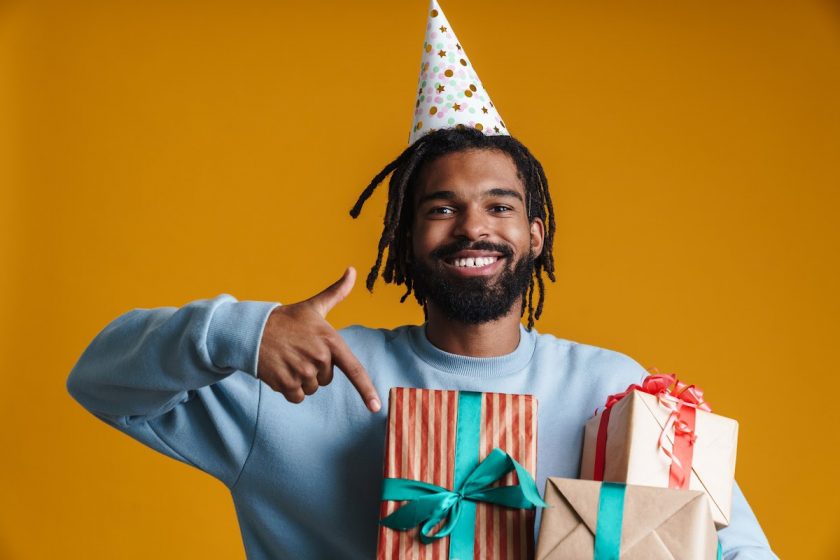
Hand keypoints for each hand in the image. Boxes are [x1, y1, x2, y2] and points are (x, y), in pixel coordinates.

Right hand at [257, 267, 380, 411]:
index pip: (354, 369)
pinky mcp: (285, 383)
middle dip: (315, 369)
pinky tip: (281, 371)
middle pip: (326, 379)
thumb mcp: (314, 306)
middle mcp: (319, 358)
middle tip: (299, 352)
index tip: (376, 406)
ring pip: (311, 388)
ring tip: (288, 359)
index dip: (366, 389)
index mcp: (330, 341)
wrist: (252, 330)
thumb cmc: (287, 320)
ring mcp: (302, 371)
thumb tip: (352, 270)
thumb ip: (337, 292)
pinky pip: (297, 397)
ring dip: (301, 379)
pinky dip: (289, 389)